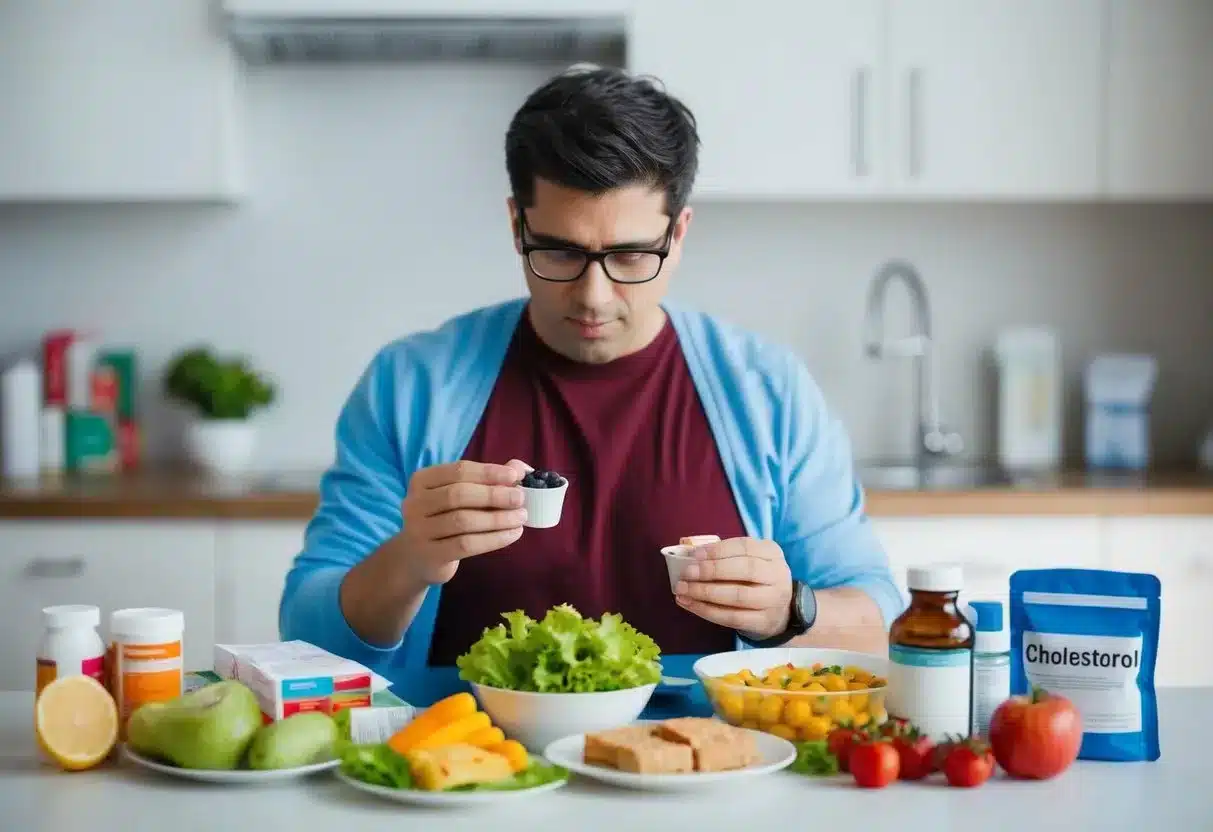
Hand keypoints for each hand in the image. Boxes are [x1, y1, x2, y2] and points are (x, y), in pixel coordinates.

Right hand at [399, 458, 531, 584]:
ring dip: (498, 518)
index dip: (488, 472)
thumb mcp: (460, 495)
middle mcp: (415, 503)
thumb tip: (520, 468)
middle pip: (459, 495)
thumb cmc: (444, 519)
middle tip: (520, 499)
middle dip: (494, 495)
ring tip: (520, 517)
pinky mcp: (430, 555)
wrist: (416, 558)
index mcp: (421, 481)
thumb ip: (487, 479)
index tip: (515, 476)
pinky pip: (466, 544)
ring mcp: (419, 530)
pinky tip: (512, 534)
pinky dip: (494, 539)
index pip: (458, 471)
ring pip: (463, 521)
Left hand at [674, 537, 793, 639]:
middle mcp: (777, 575)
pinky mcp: (763, 622)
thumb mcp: (747, 559)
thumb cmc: (754, 579)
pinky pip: (732, 617)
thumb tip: (688, 551)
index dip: (718, 550)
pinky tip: (690, 604)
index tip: (695, 555)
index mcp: (771, 553)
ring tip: (682, 590)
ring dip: (706, 592)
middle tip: (687, 573)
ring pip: (737, 596)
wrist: (779, 611)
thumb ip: (723, 554)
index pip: (745, 547)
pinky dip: (707, 611)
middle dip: (712, 570)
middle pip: (744, 570)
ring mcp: (772, 600)